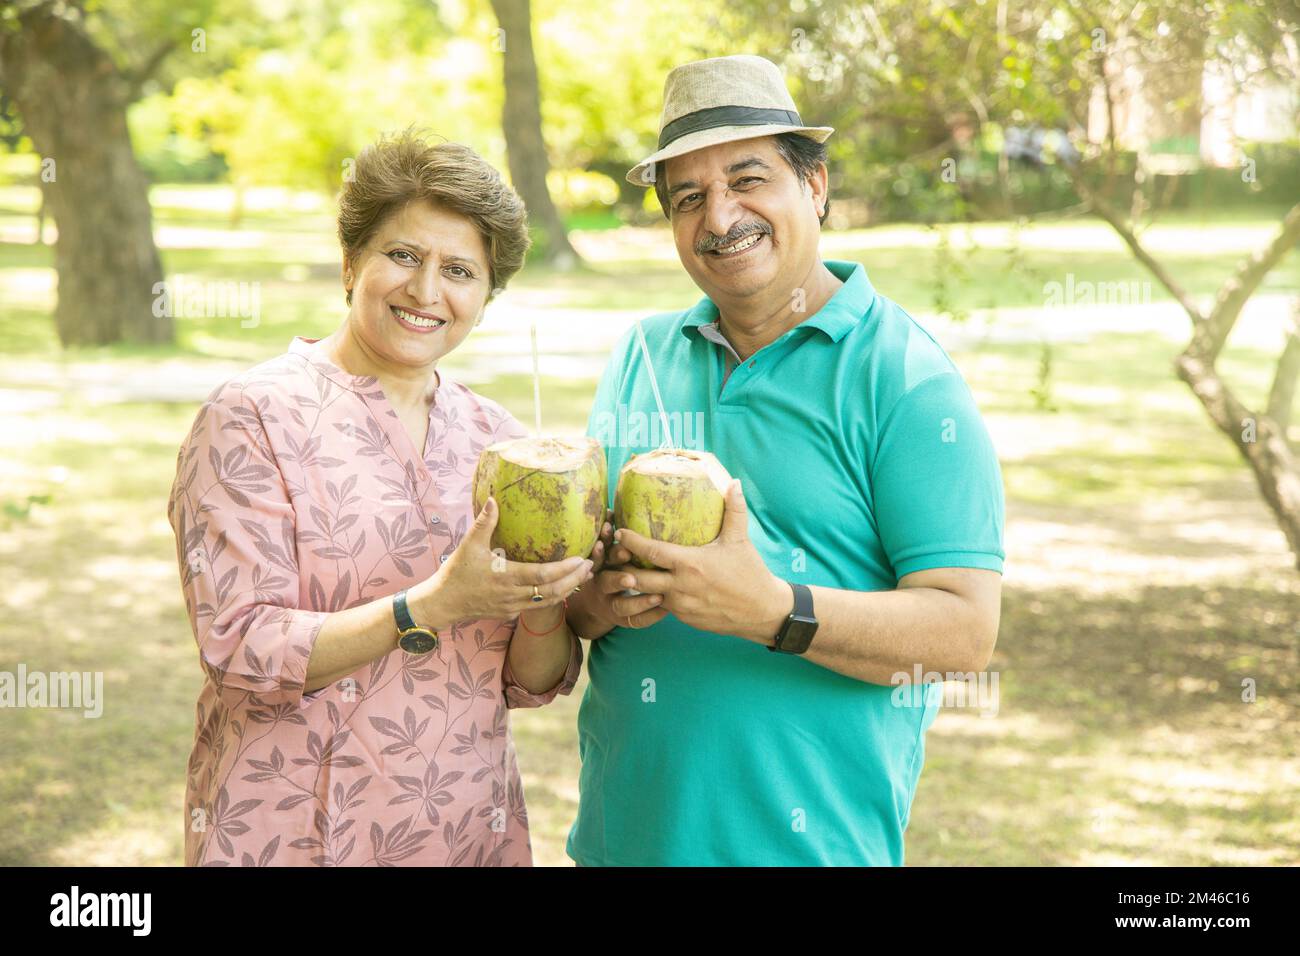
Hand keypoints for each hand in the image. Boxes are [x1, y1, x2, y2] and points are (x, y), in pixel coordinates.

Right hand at [408, 497, 593, 629]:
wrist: (443, 604)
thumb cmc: (456, 573)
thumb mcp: (469, 545)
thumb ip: (484, 522)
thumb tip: (494, 498)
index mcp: (505, 577)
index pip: (542, 576)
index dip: (564, 569)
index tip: (581, 558)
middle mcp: (512, 595)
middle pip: (552, 591)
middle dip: (574, 579)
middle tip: (591, 565)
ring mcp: (512, 607)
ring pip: (548, 602)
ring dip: (568, 589)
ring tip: (585, 576)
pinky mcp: (510, 613)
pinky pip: (538, 606)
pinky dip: (554, 597)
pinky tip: (564, 587)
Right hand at [566, 509, 666, 634]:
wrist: (597, 604)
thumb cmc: (610, 567)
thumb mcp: (605, 553)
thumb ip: (610, 537)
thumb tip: (612, 508)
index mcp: (598, 566)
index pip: (599, 557)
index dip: (603, 549)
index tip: (613, 538)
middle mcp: (601, 586)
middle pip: (606, 582)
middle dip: (618, 578)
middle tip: (632, 576)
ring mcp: (610, 605)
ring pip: (621, 606)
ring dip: (637, 600)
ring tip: (657, 596)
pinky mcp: (622, 620)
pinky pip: (635, 621)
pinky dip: (650, 616)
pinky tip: (664, 610)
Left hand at [610, 480, 790, 643]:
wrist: (761, 612)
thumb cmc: (750, 573)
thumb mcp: (740, 540)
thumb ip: (734, 511)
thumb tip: (733, 483)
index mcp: (690, 564)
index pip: (651, 552)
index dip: (631, 541)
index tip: (619, 532)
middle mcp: (680, 586)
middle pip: (637, 578)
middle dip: (623, 566)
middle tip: (615, 554)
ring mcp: (680, 605)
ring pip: (645, 595)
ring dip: (634, 583)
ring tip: (624, 569)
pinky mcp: (684, 618)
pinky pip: (660, 606)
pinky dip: (651, 596)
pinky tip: (649, 586)